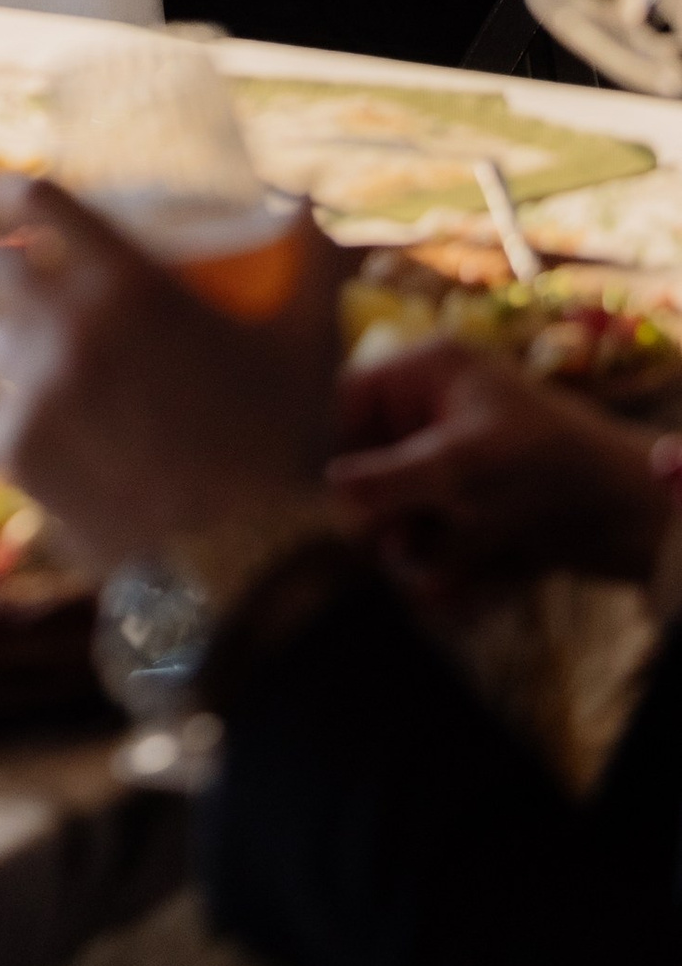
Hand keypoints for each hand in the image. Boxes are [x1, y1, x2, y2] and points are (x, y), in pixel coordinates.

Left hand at [0, 175, 343, 568]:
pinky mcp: (13, 450)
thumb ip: (308, 264)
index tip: (12, 192)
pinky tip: (54, 429)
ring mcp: (32, 390)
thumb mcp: (305, 343)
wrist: (245, 564)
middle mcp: (66, 327)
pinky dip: (20, 416)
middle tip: (30, 279)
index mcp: (127, 283)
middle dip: (6, 267)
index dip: (14, 190)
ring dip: (17, 346)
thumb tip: (308, 201)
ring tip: (52, 366)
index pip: (36, 201)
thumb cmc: (283, 446)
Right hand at [328, 339, 674, 606]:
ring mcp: (466, 460)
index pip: (358, 394)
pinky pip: (446, 540)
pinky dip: (454, 569)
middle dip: (391, 515)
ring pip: (411, 510)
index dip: (352, 444)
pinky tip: (469, 593)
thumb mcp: (456, 471)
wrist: (630, 511)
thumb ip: (386, 481)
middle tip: (404, 548)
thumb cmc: (544, 469)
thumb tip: (334, 486)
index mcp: (435, 371)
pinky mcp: (487, 505)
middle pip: (380, 462)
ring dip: (424, 550)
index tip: (361, 493)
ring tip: (443, 577)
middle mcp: (444, 409)